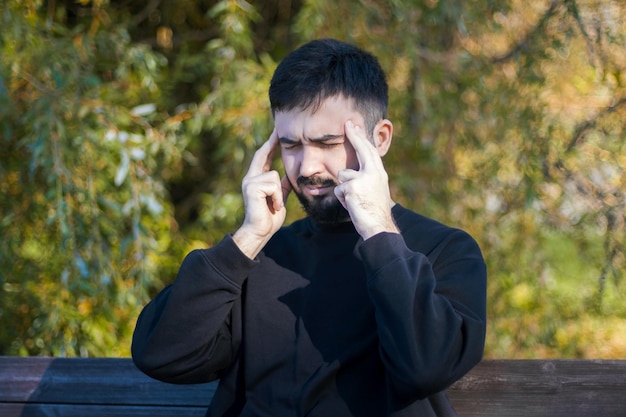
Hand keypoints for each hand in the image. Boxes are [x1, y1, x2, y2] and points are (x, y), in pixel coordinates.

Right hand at [233, 130, 291, 258]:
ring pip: (273, 176)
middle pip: (262, 155)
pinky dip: (277, 197)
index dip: (270, 145)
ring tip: (274, 204)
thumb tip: (287, 175)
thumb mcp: (278, 197)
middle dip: (271, 143)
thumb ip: (281, 186)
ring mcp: (249, 182)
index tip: (276, 133)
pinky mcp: (251, 188)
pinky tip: (272, 206)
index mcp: (256, 179)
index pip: (262, 157)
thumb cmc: (269, 217)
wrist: (260, 232)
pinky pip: (272, 185)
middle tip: (279, 130)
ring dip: (279, 193)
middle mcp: (250, 178)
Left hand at [334, 120, 398, 239]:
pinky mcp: (352, 188)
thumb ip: (366, 178)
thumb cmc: (375, 212)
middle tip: (347, 123)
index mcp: (379, 173)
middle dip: (354, 136)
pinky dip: (342, 200)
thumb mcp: (375, 191)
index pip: (370, 151)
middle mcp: (373, 172)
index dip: (362, 138)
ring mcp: (363, 179)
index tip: (355, 126)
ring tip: (354, 200)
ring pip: (342, 175)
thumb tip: (349, 173)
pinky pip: (338, 190)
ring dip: (344, 189)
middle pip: (361, 150)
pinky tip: (352, 206)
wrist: (379, 226)